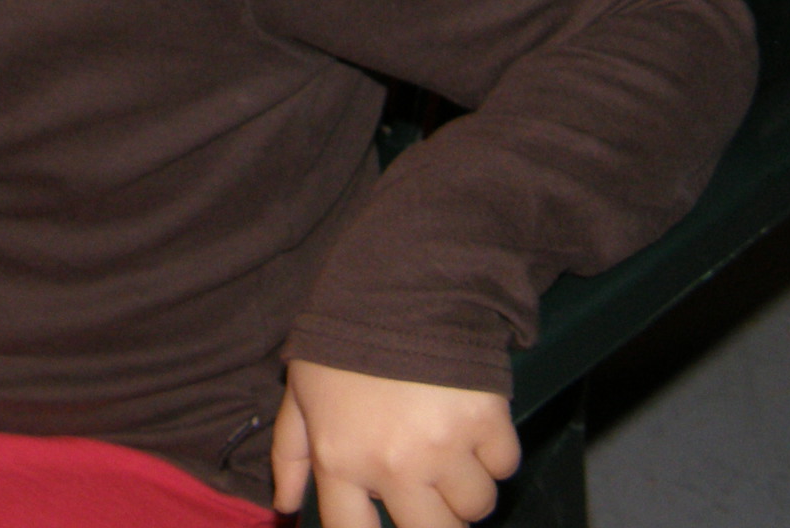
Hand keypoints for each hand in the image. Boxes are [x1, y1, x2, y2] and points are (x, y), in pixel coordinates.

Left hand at [271, 360, 518, 527]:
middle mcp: (392, 465)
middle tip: (432, 492)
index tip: (391, 518)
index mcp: (340, 459)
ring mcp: (443, 448)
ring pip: (475, 507)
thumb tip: (285, 505)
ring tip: (451, 449)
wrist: (396, 286)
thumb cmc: (341, 343)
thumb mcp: (301, 393)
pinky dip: (494, 451)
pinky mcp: (486, 423)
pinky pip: (504, 467)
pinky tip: (473, 422)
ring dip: (467, 486)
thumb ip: (290, 454)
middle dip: (435, 518)